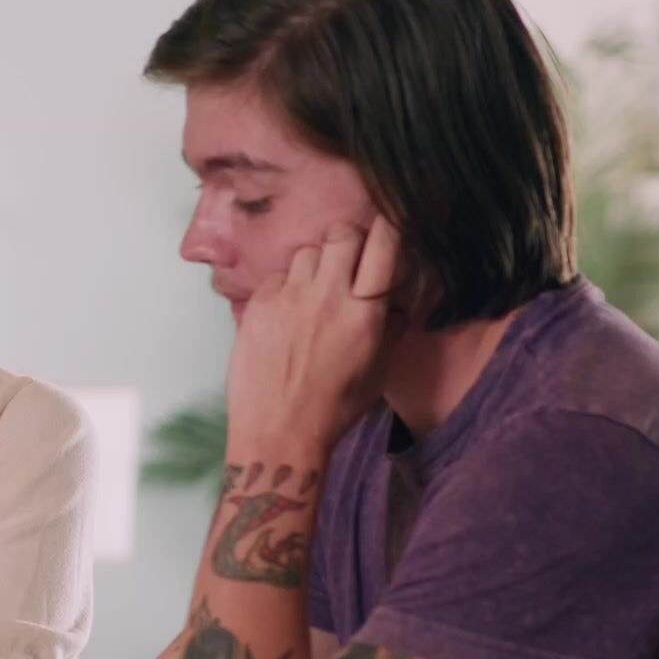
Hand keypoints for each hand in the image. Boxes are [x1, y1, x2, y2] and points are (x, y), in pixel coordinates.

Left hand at [226, 218, 400, 447]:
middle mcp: (328, 296)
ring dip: (316, 263)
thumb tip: (399, 296)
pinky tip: (287, 312)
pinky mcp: (259, 303)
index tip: (387, 230)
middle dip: (349, 239)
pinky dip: (286, 286)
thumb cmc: (335, 408)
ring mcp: (289, 296)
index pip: (383, 244)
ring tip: (314, 290)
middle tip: (347, 258)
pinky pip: (278, 275)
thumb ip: (392, 326)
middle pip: (342, 233)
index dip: (388, 228)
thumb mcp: (378, 370)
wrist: (278, 431)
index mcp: (365, 312)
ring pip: (307, 251)